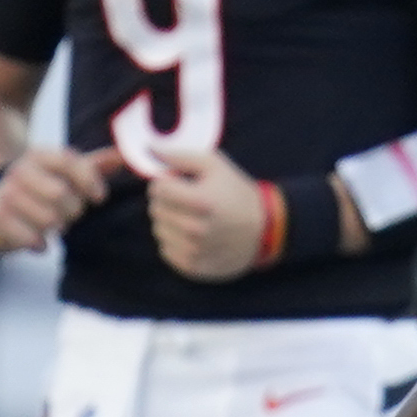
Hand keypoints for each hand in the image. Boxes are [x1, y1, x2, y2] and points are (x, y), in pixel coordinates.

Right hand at [0, 141, 111, 251]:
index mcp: (38, 156)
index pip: (69, 160)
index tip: (100, 197)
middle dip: (72, 210)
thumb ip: (93, 166)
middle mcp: (19, 171)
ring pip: (49, 219)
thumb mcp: (65, 177)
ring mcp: (5, 193)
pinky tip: (36, 240)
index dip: (89, 180)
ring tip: (47, 224)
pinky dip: (40, 244)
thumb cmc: (40, 194)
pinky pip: (32, 237)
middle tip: (65, 213)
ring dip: (55, 228)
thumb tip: (123, 155)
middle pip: (61, 194)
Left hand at [135, 140, 281, 280]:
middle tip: (188, 202)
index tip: (182, 184)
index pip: (157, 188)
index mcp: (201, 201)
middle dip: (168, 202)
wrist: (267, 229)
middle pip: (156, 209)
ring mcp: (195, 250)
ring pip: (159, 230)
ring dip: (170, 223)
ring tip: (193, 219)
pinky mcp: (194, 267)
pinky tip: (194, 237)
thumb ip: (180, 156)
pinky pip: (166, 251)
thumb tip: (149, 150)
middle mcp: (197, 228)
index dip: (168, 182)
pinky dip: (176, 243)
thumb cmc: (238, 193)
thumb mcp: (216, 166)